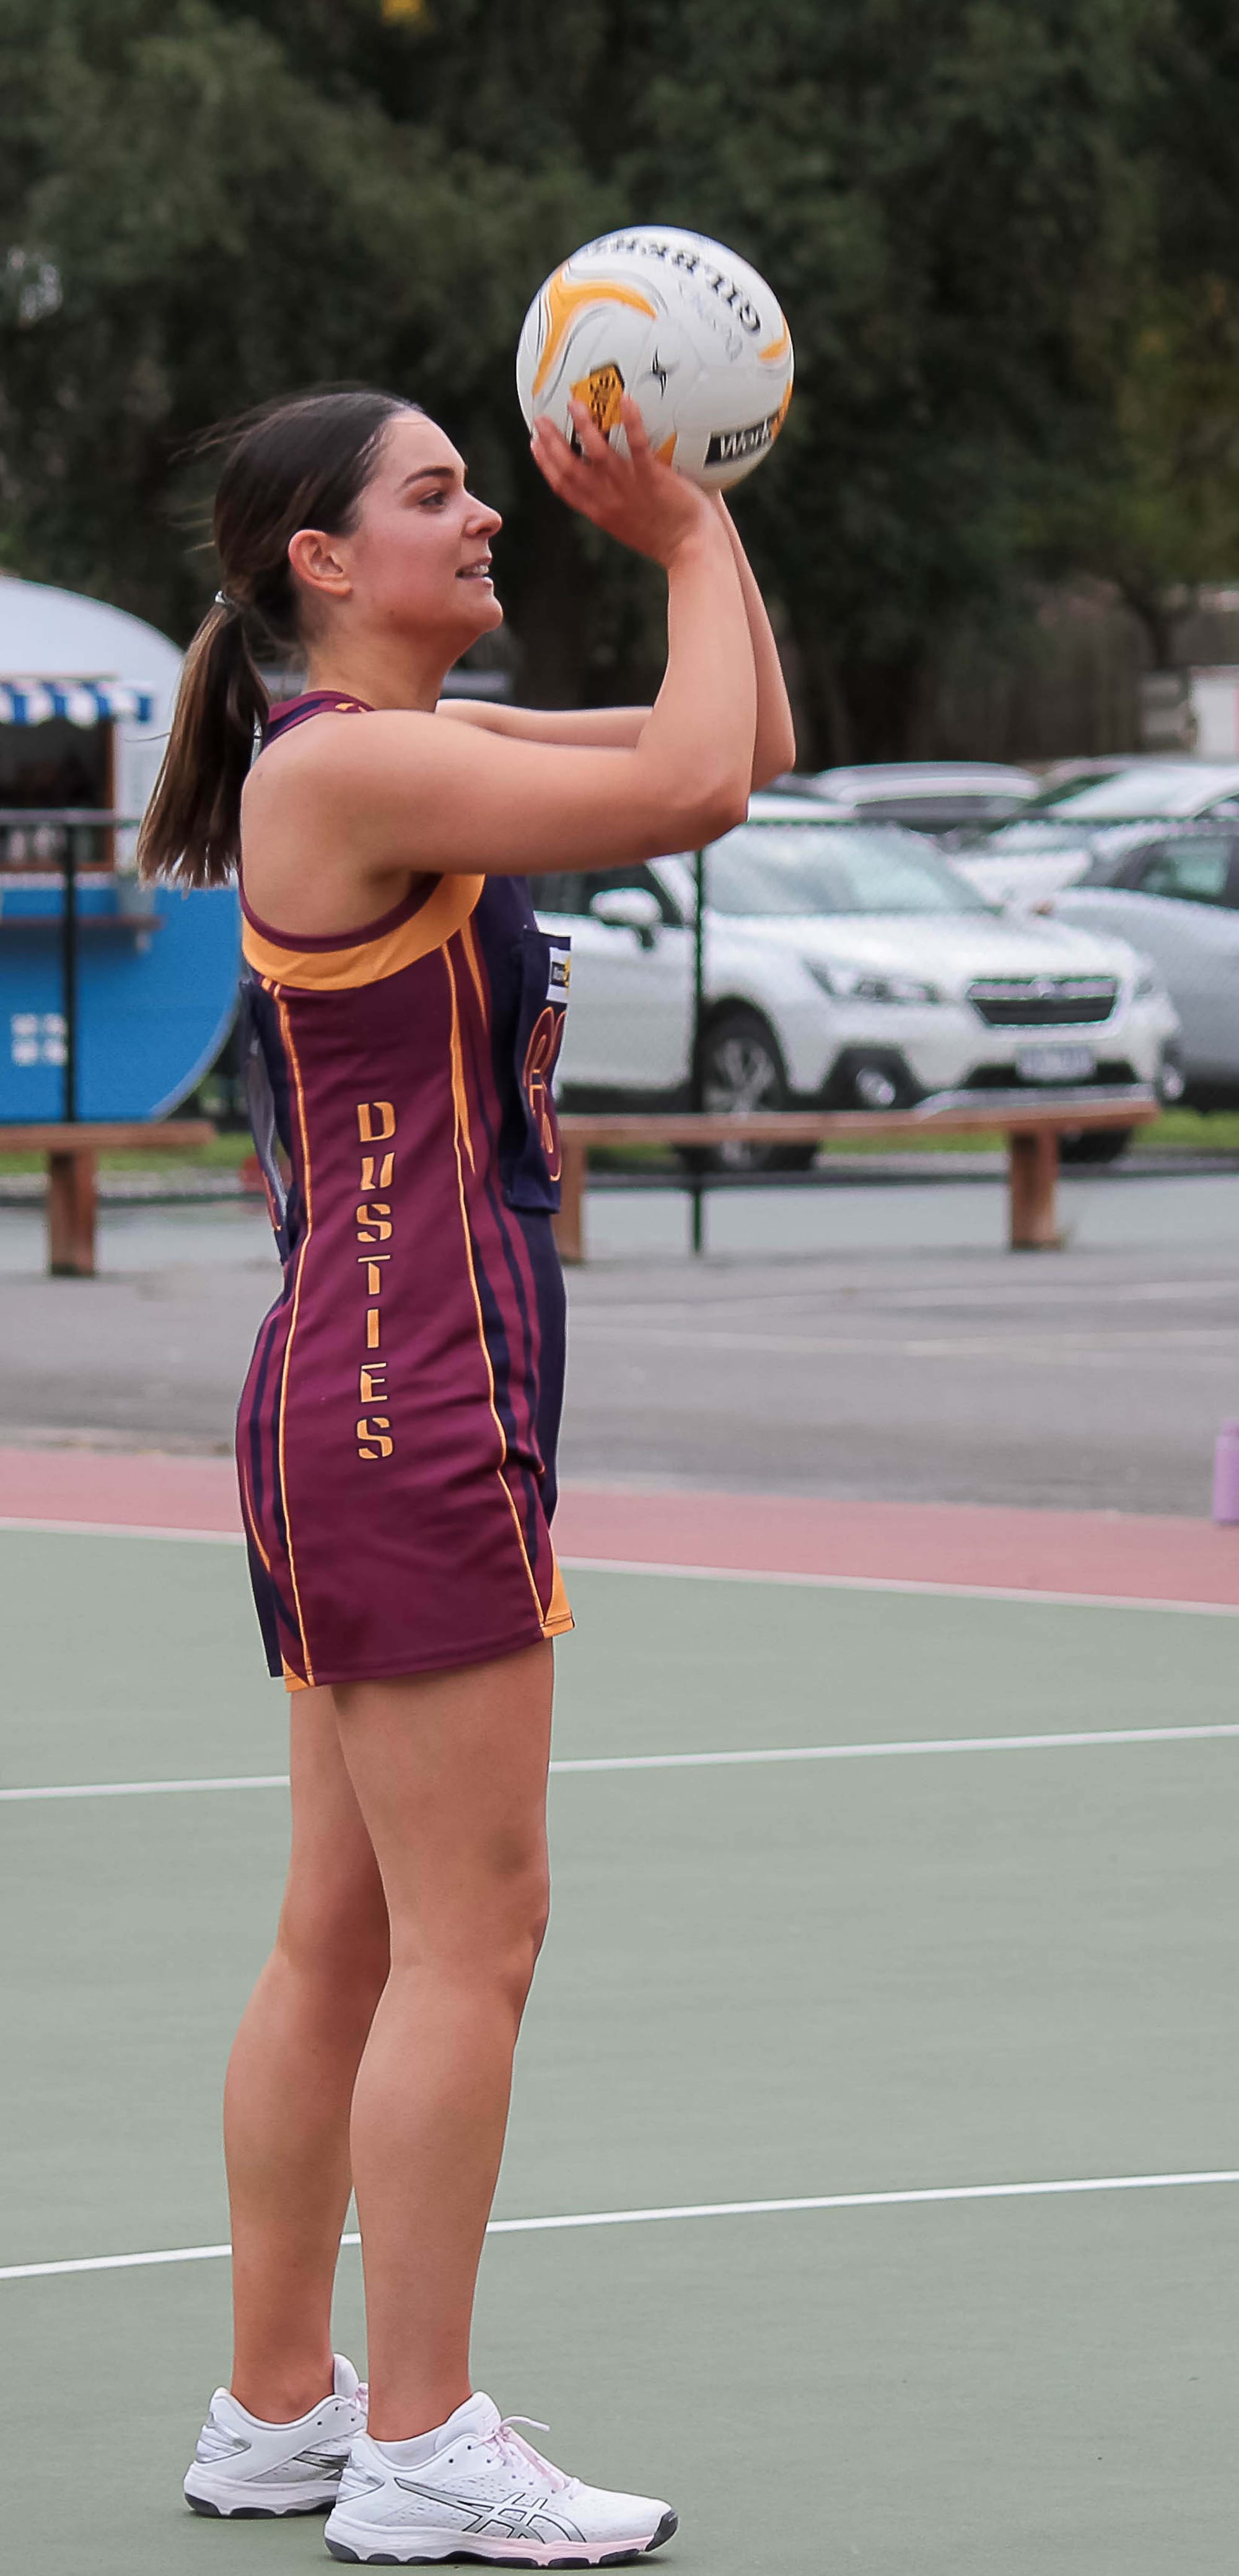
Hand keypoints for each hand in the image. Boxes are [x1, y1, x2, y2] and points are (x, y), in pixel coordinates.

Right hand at [530, 396, 714, 568]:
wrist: (692, 553)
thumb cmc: (671, 541)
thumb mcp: (635, 525)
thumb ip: (623, 502)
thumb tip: (625, 480)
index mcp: (601, 513)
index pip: (564, 486)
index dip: (546, 463)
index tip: (535, 443)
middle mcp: (608, 500)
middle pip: (570, 468)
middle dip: (551, 441)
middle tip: (540, 418)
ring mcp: (629, 489)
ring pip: (597, 454)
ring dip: (583, 426)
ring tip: (574, 403)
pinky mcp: (653, 480)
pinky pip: (639, 446)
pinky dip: (632, 422)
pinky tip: (627, 400)